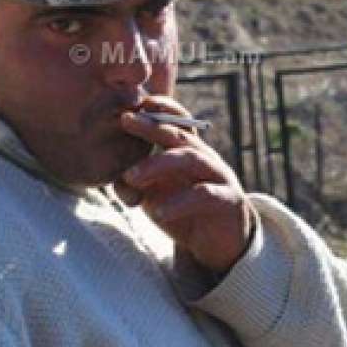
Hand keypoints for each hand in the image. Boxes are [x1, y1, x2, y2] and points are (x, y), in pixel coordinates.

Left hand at [117, 96, 255, 274]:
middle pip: (180, 134)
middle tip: (125, 121)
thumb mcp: (155, 196)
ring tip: (131, 177)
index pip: (177, 121)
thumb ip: (137, 184)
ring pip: (191, 159)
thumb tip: (118, 178)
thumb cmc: (185, 213)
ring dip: (159, 163)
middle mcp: (205, 158)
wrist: (220, 244)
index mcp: (189, 151)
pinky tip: (158, 212)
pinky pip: (204, 195)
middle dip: (152, 126)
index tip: (134, 102)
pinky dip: (179, 202)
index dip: (160, 107)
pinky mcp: (228, 201)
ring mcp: (219, 177)